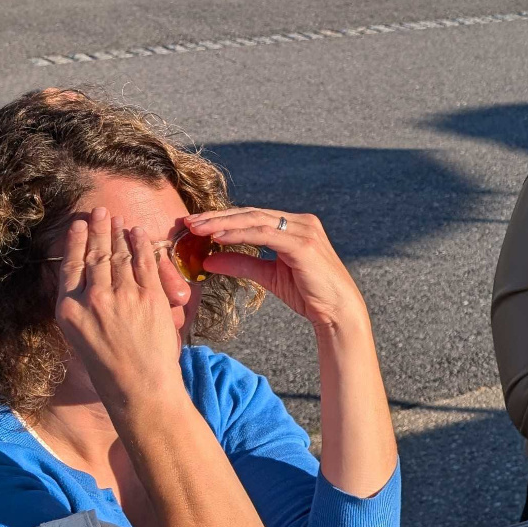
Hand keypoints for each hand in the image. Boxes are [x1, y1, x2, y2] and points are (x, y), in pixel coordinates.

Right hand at [53, 207, 185, 404]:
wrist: (139, 387)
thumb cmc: (108, 366)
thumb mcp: (78, 335)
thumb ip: (79, 305)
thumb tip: (83, 276)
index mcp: (69, 310)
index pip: (71, 266)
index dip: (76, 241)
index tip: (78, 224)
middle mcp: (93, 300)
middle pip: (95, 256)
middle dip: (98, 229)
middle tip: (99, 211)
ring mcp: (122, 297)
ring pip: (119, 256)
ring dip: (118, 234)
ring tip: (116, 218)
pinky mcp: (149, 298)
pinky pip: (145, 264)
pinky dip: (141, 245)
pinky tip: (138, 233)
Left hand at [185, 208, 367, 329]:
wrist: (337, 312)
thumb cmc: (309, 294)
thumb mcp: (268, 277)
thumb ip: (241, 264)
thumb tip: (208, 261)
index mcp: (295, 225)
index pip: (253, 216)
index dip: (223, 218)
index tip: (196, 224)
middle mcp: (301, 222)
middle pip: (251, 214)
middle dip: (218, 217)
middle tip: (189, 222)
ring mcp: (304, 230)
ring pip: (255, 220)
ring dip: (223, 223)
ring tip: (198, 229)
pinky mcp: (303, 244)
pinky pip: (264, 234)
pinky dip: (239, 235)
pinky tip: (218, 238)